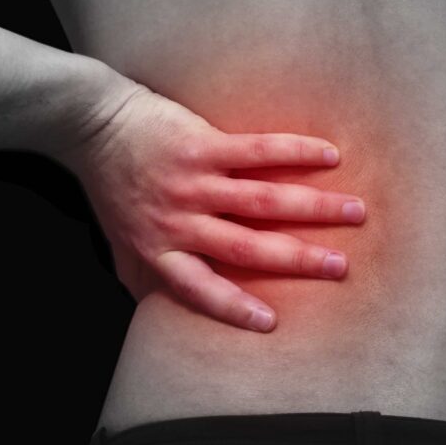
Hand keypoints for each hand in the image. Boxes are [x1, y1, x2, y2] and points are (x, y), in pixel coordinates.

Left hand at [52, 81, 364, 331]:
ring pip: (262, 201)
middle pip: (247, 248)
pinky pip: (256, 151)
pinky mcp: (201, 143)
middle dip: (298, 260)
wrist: (90, 122)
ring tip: (355, 212)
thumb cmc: (106, 183)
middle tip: (342, 267)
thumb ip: (139, 273)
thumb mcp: (115, 238)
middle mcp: (179, 221)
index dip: (233, 307)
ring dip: (313, 208)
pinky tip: (328, 156)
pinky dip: (294, 153)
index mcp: (159, 249)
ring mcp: (192, 182)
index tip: (273, 322)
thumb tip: (152, 310)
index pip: (200, 287)